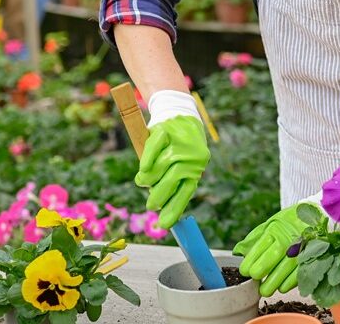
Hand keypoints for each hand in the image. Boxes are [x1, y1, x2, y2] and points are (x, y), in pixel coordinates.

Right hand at [135, 91, 208, 228]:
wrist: (182, 115)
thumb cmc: (179, 147)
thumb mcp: (182, 165)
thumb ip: (172, 183)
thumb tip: (160, 208)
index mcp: (196, 168)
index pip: (186, 192)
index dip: (174, 209)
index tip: (164, 225)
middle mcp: (191, 156)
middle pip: (172, 181)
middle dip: (159, 197)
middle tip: (151, 205)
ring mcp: (178, 143)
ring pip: (160, 167)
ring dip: (148, 179)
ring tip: (144, 182)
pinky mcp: (165, 130)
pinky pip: (153, 148)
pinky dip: (147, 160)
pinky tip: (143, 170)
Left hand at [234, 197, 324, 296]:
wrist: (318, 215)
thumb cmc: (290, 222)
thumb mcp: (271, 224)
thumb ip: (255, 238)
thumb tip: (238, 252)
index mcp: (275, 230)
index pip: (260, 246)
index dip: (250, 261)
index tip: (245, 270)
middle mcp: (288, 239)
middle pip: (273, 256)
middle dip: (261, 270)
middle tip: (254, 279)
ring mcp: (300, 249)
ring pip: (286, 268)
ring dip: (274, 282)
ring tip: (265, 289)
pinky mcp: (310, 258)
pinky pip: (299, 273)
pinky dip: (289, 283)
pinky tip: (281, 286)